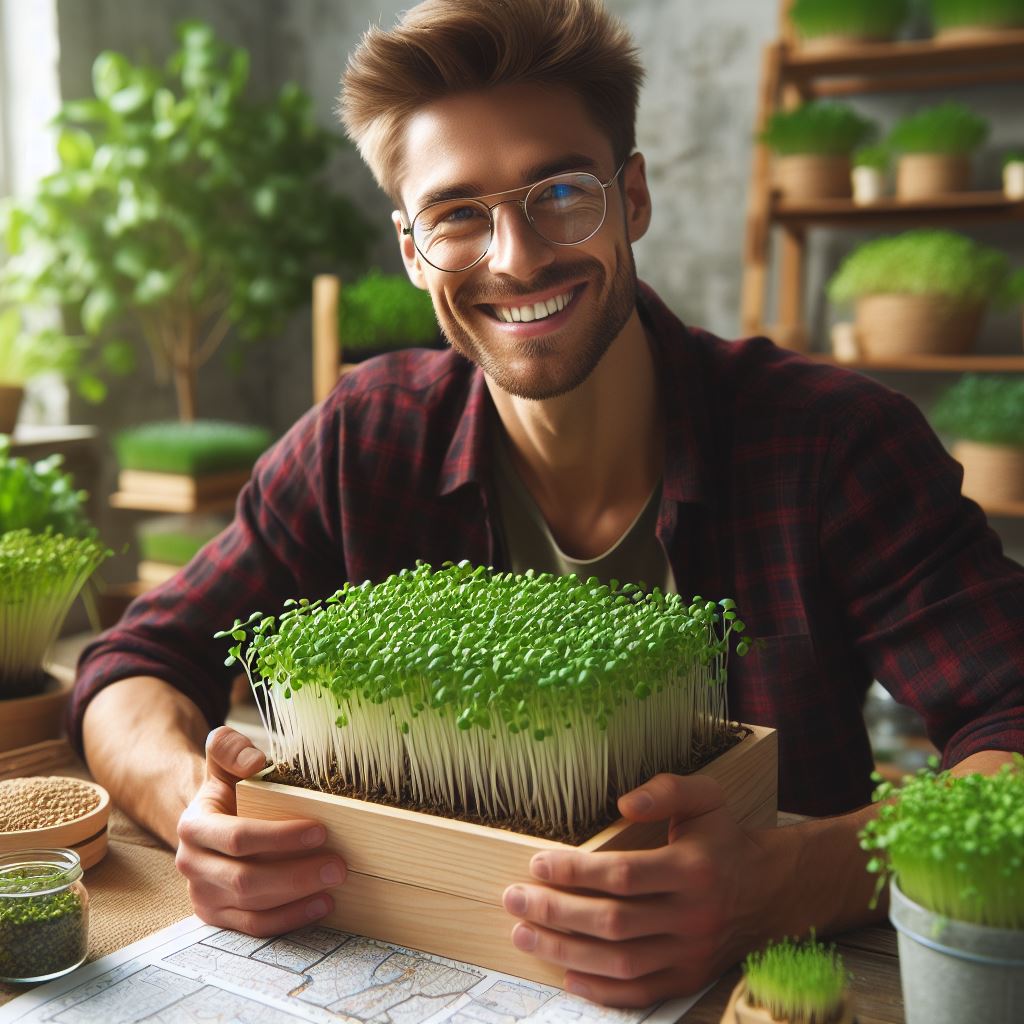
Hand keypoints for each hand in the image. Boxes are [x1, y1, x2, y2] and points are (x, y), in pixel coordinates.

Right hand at [175, 726, 346, 935]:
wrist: (207, 822)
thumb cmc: (227, 790)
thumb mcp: (223, 761)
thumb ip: (230, 748)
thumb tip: (255, 761)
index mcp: (194, 827)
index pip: (238, 838)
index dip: (280, 837)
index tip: (320, 831)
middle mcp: (193, 865)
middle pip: (245, 880)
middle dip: (296, 875)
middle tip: (338, 866)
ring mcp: (204, 895)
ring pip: (251, 907)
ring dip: (297, 899)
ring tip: (334, 885)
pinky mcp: (218, 917)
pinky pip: (254, 927)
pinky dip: (289, 919)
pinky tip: (320, 906)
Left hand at [501, 773, 777, 1007]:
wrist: (770, 890)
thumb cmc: (724, 839)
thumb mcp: (705, 798)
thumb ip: (666, 790)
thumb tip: (624, 803)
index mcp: (693, 869)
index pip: (623, 875)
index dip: (576, 872)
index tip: (537, 864)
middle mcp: (692, 916)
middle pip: (613, 922)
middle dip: (556, 913)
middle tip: (514, 900)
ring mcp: (690, 953)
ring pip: (620, 962)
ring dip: (565, 951)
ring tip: (525, 935)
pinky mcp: (688, 977)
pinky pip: (639, 992)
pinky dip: (600, 989)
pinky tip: (566, 974)